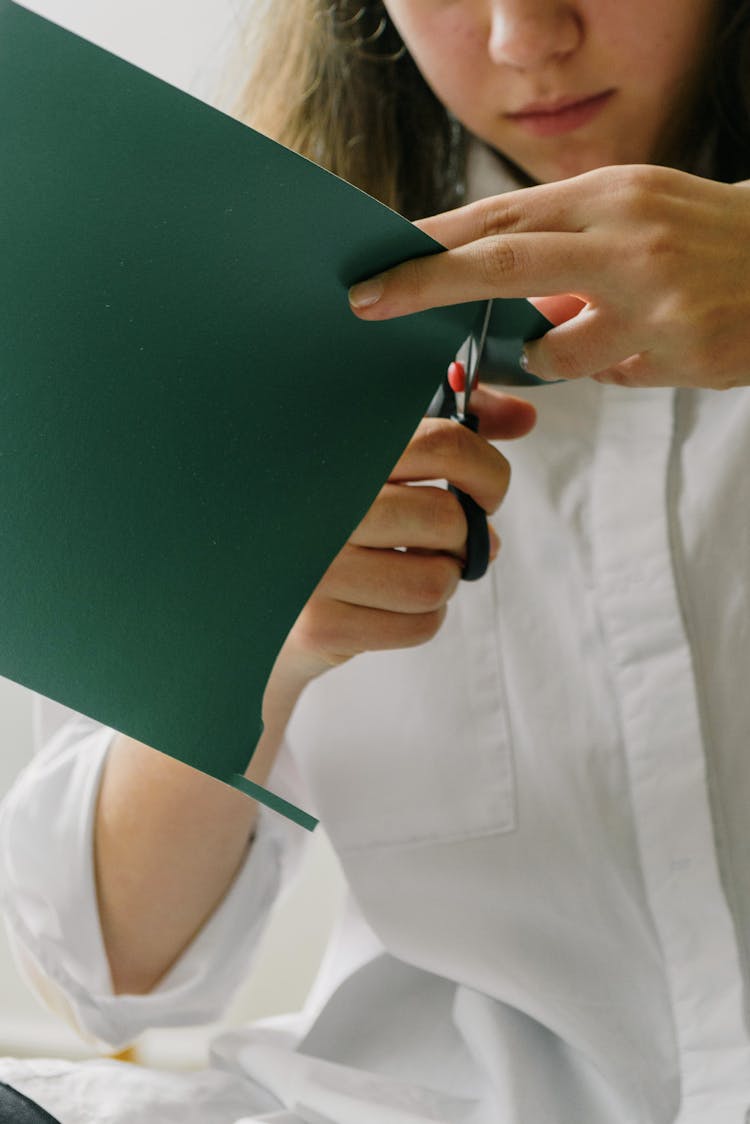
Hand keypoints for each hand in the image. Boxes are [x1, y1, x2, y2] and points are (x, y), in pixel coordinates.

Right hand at [263, 390, 535, 722]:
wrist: (257, 602)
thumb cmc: (334, 524)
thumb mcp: (382, 465)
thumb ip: (451, 433)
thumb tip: (523, 415)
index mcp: (338, 451)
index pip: (442, 444)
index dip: (487, 471)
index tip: (488, 490)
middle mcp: (321, 503)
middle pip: (448, 518)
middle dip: (463, 536)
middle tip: (445, 541)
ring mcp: (315, 565)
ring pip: (439, 578)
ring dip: (442, 580)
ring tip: (412, 571)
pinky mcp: (319, 622)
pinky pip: (420, 624)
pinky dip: (422, 618)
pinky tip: (390, 604)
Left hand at [349, 166, 749, 390]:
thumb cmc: (703, 238)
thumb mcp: (635, 217)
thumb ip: (565, 250)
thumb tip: (497, 301)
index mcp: (608, 194)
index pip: (499, 215)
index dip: (431, 242)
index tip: (376, 262)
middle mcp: (626, 234)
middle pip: (501, 262)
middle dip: (425, 284)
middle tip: (369, 302)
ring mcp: (653, 294)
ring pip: (553, 348)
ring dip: (550, 356)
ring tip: (596, 333)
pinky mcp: (681, 346)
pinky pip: (611, 376)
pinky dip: (613, 368)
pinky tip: (654, 345)